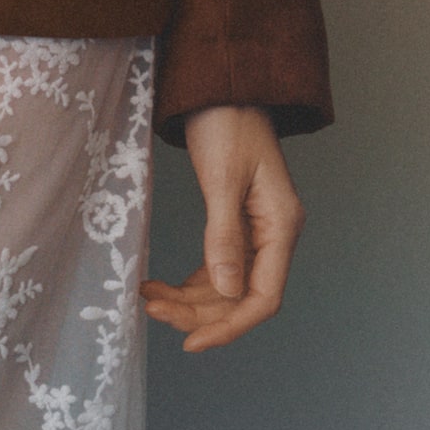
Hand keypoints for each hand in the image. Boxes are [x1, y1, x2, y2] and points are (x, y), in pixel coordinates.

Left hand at [139, 100, 304, 353]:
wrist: (222, 85)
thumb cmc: (226, 122)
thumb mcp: (222, 179)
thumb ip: (224, 236)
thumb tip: (227, 292)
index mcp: (281, 226)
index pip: (263, 297)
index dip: (230, 326)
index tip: (191, 343)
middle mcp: (274, 233)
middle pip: (241, 296)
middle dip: (199, 313)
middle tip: (152, 311)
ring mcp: (256, 229)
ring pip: (226, 285)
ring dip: (189, 299)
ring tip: (148, 299)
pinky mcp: (236, 222)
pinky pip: (218, 266)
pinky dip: (190, 281)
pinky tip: (161, 285)